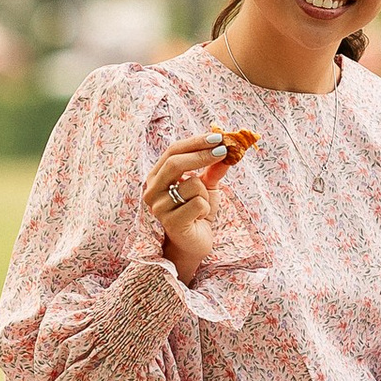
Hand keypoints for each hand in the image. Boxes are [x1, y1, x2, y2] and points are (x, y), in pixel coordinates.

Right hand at [140, 133, 227, 282]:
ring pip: (191, 184)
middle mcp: (152, 190)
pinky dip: (206, 209)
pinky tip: (198, 218)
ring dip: (205, 193)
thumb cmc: (197, 212)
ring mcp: (159, 207)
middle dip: (202, 154)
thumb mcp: (207, 186)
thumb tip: (228, 146)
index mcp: (157, 176)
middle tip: (224, 150)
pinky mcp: (171, 222)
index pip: (172, 151)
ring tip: (200, 206)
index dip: (195, 142)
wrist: (194, 244)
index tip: (218, 137)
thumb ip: (213, 167)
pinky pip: (198, 204)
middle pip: (175, 162)